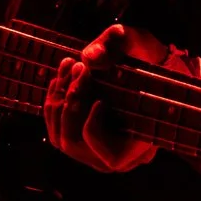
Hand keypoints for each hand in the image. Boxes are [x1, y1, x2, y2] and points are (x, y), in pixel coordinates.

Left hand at [45, 24, 165, 172]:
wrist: (144, 61)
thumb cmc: (146, 56)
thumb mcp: (138, 42)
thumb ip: (116, 44)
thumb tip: (90, 56)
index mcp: (142, 147)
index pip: (111, 158)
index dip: (95, 129)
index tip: (100, 100)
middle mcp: (117, 157)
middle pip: (75, 144)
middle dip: (71, 102)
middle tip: (79, 68)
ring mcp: (95, 151)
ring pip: (60, 138)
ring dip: (59, 99)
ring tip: (70, 67)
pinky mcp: (80, 139)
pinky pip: (56, 129)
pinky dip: (55, 100)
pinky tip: (64, 74)